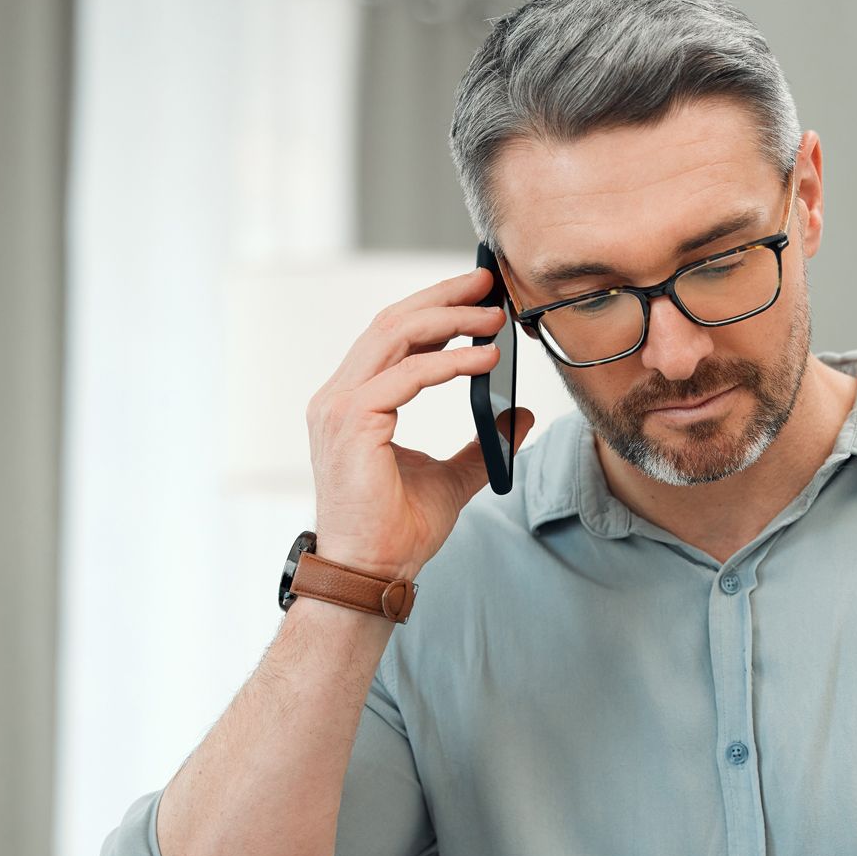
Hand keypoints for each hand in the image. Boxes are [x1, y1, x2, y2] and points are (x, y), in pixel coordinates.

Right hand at [304, 266, 532, 579]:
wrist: (373, 573)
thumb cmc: (397, 531)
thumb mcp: (453, 478)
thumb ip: (482, 443)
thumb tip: (518, 414)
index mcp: (354, 402)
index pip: (392, 336)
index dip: (436, 308)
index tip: (479, 293)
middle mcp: (338, 397)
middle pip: (392, 323)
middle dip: (444, 297)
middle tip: (489, 282)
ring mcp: (339, 408)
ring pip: (395, 337)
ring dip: (450, 320)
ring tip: (496, 316)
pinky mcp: (351, 423)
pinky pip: (407, 375)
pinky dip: (450, 362)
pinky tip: (485, 359)